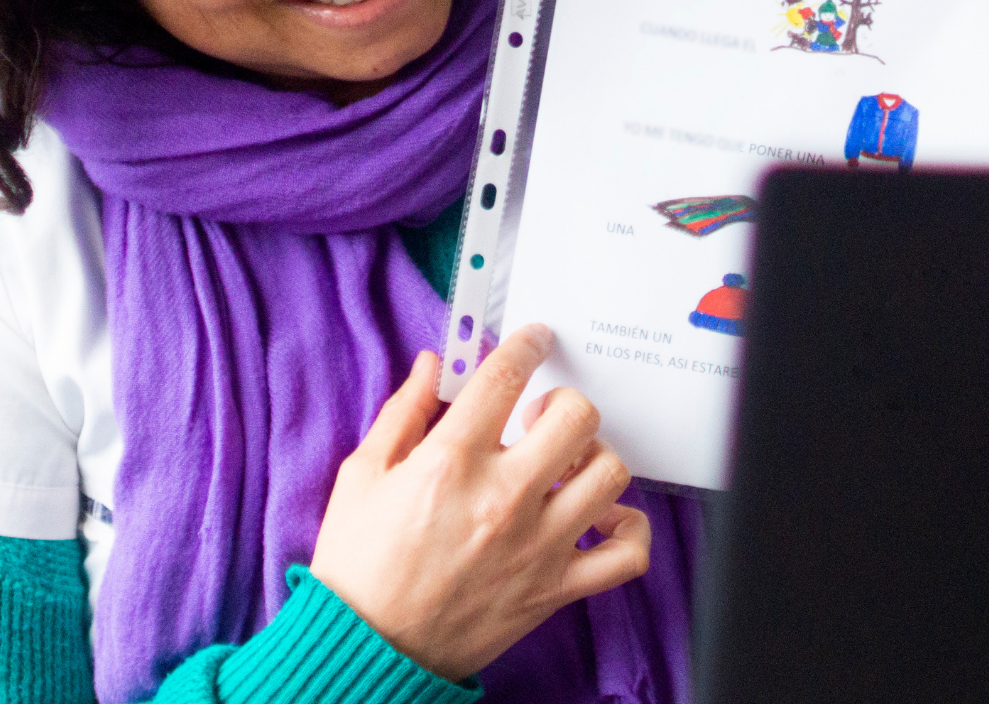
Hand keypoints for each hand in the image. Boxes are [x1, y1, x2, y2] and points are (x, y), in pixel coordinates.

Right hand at [310, 327, 650, 681]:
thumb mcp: (362, 477)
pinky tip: (602, 518)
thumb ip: (403, 413)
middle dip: (562, 403)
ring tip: (567, 464)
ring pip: (610, 474)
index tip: (533, 340)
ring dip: (594, 458)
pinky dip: (629, 530)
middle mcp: (503, 499)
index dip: (526, 345)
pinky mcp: (556, 588)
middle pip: (576, 418)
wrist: (368, 649)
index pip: (505, 378)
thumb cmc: (360, 566)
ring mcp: (538, 545)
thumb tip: (432, 366)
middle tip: (541, 416)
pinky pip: (627, 554)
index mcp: (450, 464)